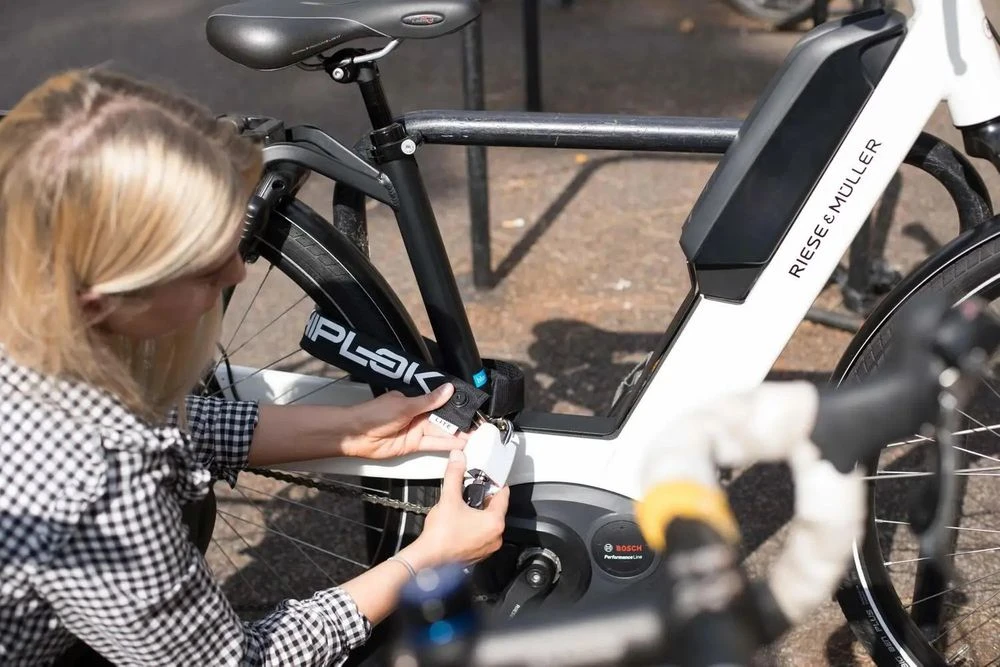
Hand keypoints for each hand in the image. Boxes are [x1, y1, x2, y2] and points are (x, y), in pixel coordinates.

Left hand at [341, 383, 468, 458]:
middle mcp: (417, 415)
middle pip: (443, 419)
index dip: (455, 405)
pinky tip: (459, 444)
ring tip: (475, 437)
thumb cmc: (374, 415)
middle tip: (478, 426)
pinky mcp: (413, 446)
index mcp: (415, 400)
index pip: (439, 402)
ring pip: (440, 433)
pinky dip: (446, 445)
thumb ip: (429, 401)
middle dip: (460, 422)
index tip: (470, 408)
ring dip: (456, 435)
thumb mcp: (405, 405)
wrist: (356, 434)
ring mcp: (416, 431)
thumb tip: (447, 389)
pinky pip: (433, 445)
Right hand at [402, 449, 508, 569]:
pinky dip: (474, 528)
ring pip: (488, 524)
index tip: (491, 478)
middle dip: (485, 499)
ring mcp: (487, 548)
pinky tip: (461, 523)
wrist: (428, 559)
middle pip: (496, 510)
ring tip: (465, 506)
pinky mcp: (477, 555)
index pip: (504, 496)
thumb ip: (455, 475)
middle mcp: (495, 537)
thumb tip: (458, 459)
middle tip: (473, 490)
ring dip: (480, 514)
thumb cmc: (441, 535)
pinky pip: (481, 536)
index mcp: (494, 522)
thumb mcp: (449, 498)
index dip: (497, 484)